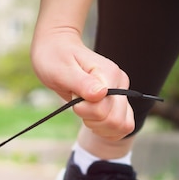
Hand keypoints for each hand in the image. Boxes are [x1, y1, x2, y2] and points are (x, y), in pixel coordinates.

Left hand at [31, 26, 133, 140]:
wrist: (57, 48)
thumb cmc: (55, 57)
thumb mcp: (62, 70)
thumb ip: (82, 83)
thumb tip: (100, 94)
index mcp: (109, 75)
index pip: (105, 109)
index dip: (85, 110)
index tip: (73, 97)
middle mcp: (120, 84)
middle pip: (116, 120)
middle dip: (92, 120)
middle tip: (77, 105)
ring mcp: (120, 94)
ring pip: (123, 125)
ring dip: (100, 127)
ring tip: (84, 112)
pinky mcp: (116, 102)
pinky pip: (122, 125)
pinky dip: (106, 130)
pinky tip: (92, 120)